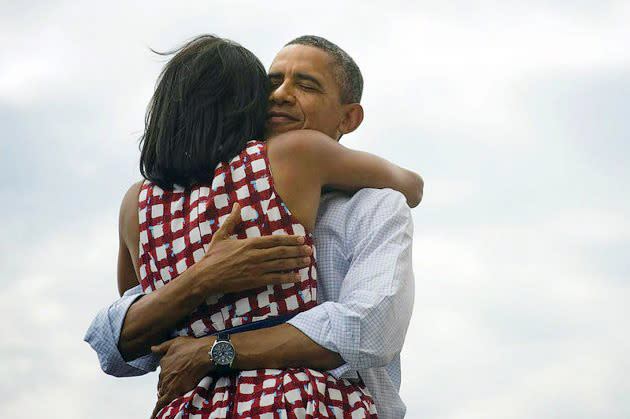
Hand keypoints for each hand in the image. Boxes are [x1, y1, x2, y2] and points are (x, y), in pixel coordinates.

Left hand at [150, 336, 214, 417]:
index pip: (162, 373)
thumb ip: (163, 347)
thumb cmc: (193, 346)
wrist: (204, 354)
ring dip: (164, 395)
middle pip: (162, 383)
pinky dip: (157, 410)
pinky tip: (154, 416)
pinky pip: (162, 403)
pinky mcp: (173, 391)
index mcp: (164, 362)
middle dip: (166, 386)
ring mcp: (168, 382)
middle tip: (174, 387)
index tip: (171, 377)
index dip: (167, 376)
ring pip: (162, 392)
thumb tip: (152, 348)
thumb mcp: (176, 342)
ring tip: (169, 398)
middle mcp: (163, 372)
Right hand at [193, 203, 312, 294]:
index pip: (275, 239)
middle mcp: (256, 255)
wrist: (206, 276)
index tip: (301, 239)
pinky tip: (297, 277)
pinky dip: (287, 278)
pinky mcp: (255, 281)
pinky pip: (275, 279)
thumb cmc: (213, 256)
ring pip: (281, 264)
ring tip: (307, 261)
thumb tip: (236, 205)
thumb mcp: (221, 235)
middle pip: (282, 251)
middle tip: (309, 250)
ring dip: (296, 262)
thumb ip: (232, 220)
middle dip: (297, 250)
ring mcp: (257, 268)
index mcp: (250, 243)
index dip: (290, 239)